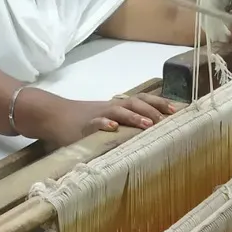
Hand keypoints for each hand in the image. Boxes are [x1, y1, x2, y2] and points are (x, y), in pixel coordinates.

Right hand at [35, 93, 177, 147]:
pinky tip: (112, 128)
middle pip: (135, 103)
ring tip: (148, 125)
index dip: (159, 103)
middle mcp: (111, 107)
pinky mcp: (83, 126)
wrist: (55, 116)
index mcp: (119, 106)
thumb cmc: (84, 121)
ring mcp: (97, 115)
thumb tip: (154, 131)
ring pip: (118, 111)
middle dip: (152, 110)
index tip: (177, 111)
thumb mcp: (108, 120)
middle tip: (167, 120)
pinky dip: (103, 124)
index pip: (142, 100)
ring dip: (134, 117)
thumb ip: (126, 124)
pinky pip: (94, 123)